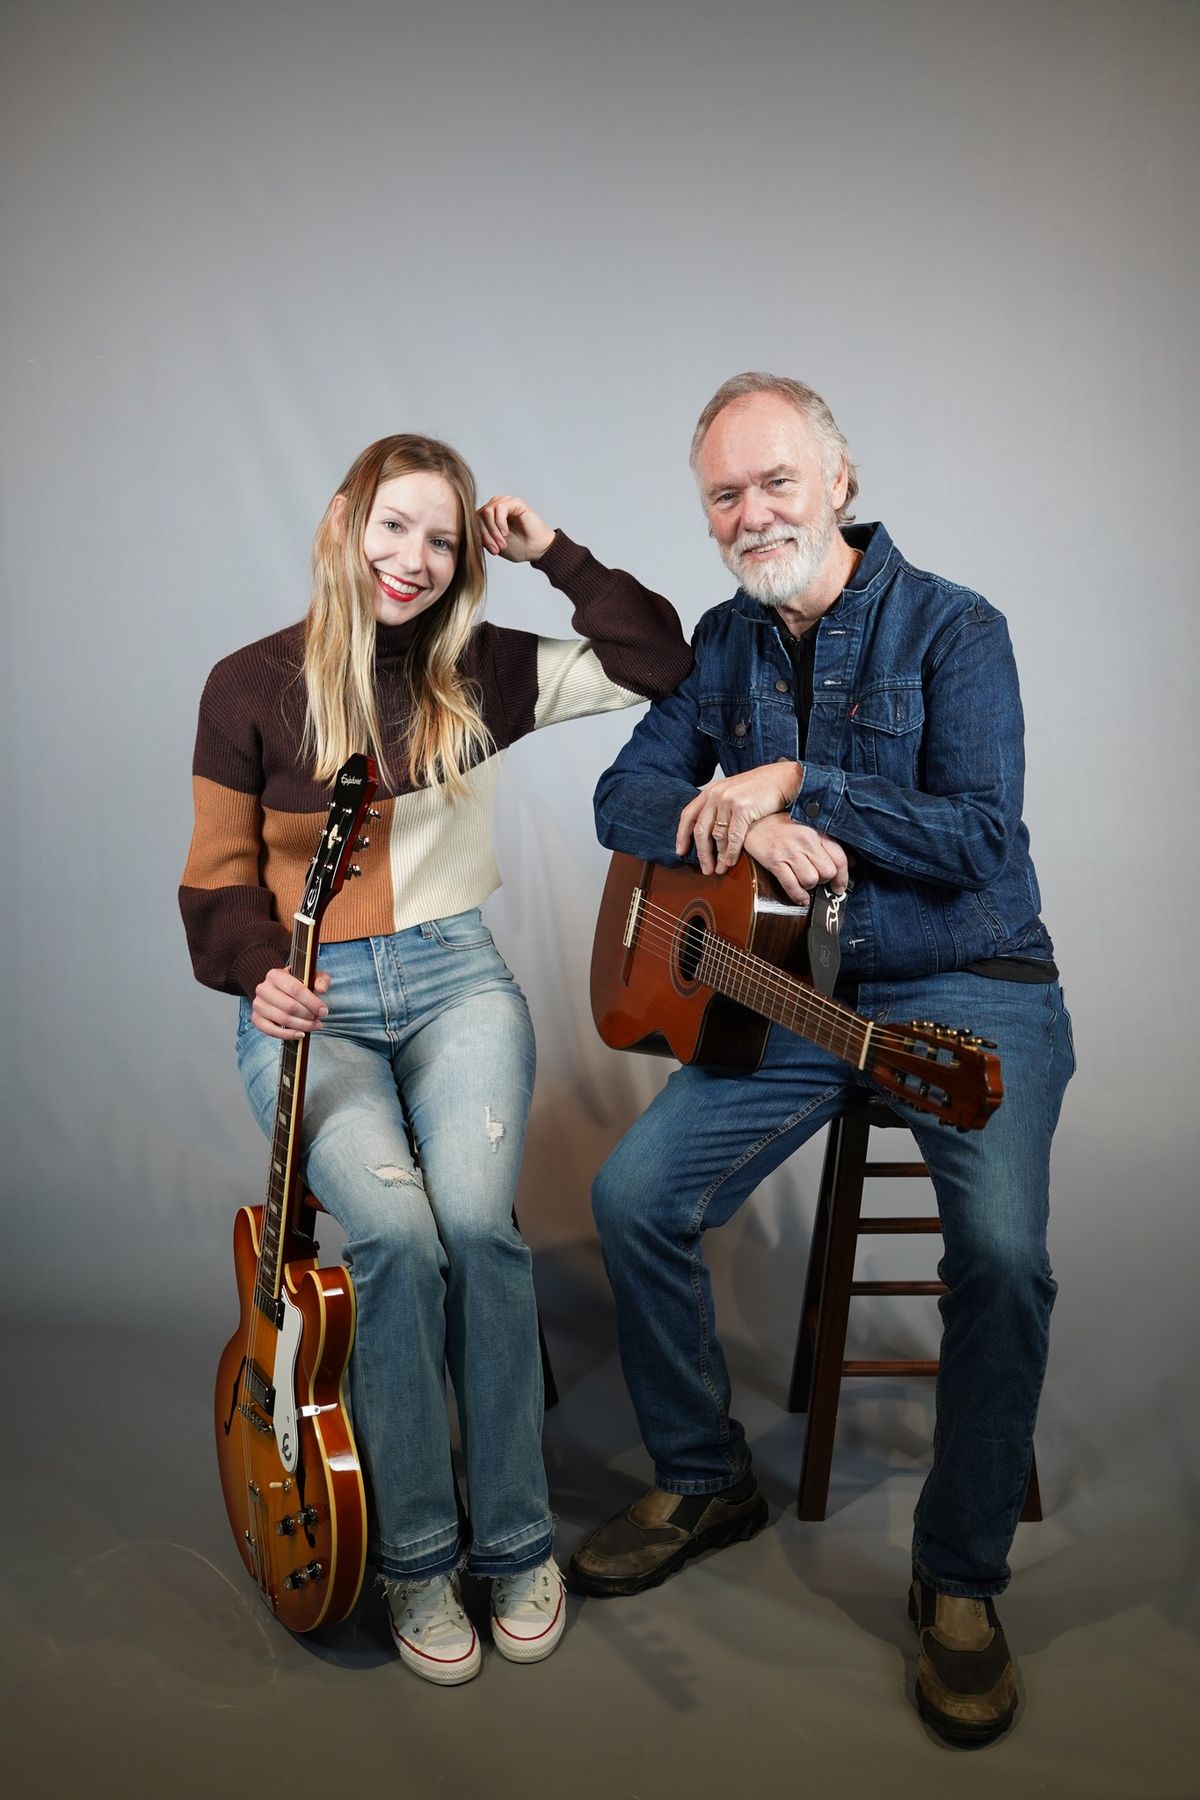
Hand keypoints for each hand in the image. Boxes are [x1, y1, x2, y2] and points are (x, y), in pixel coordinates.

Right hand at [252, 967, 330, 1040]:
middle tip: (319, 1018)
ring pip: (283, 1019)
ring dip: (302, 1026)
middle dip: (308, 1015)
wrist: (283, 991)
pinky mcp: (256, 1019)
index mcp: (275, 975)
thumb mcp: (313, 976)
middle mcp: (263, 989)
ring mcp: (258, 1005)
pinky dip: (288, 1035)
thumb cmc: (300, 984)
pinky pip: (271, 1031)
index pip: (295, 989)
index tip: (323, 1011)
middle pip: (289, 1006)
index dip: (312, 1002)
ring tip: (314, 1025)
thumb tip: (321, 990)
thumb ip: (321, 980)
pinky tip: (301, 1034)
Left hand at [477, 495, 554, 561]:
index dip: (479, 537)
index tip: (492, 551)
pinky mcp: (515, 502)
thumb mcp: (494, 544)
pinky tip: (506, 532)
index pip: (473, 521)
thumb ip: (480, 537)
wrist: (537, 550)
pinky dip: (500, 522)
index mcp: (489, 516)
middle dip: (486, 535)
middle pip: (478, 516)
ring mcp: (506, 503)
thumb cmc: (519, 547)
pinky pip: (499, 507)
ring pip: (487, 511)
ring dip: (493, 530)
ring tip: (502, 542)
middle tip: (496, 548)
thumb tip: (466, 533)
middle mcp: (496, 507)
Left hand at [676, 762, 804, 873]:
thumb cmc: (761, 788)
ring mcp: (729, 801)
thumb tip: (709, 830)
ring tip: (719, 869)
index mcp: (711, 791)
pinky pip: (733, 837)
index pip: (688, 815)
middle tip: (704, 869)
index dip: (682, 835)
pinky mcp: (743, 809)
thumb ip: (719, 806)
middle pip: (701, 830)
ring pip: (717, 836)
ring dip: (718, 856)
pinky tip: (730, 862)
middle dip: (702, 853)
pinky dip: (731, 853)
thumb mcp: (733, 791)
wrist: (783, 779)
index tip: (681, 851)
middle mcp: (716, 795)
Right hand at [741, 816, 849, 903]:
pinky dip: (798, 896)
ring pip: (811, 880)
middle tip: (818, 881)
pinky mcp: (774, 861)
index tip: (840, 886)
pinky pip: (792, 885)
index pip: (839, 857)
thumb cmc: (780, 826)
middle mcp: (805, 840)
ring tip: (806, 883)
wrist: (751, 822)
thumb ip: (826, 842)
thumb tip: (851, 863)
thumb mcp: (806, 827)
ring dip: (810, 887)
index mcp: (816, 830)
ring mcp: (789, 851)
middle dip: (825, 881)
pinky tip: (801, 898)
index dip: (843, 877)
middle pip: (828, 872)